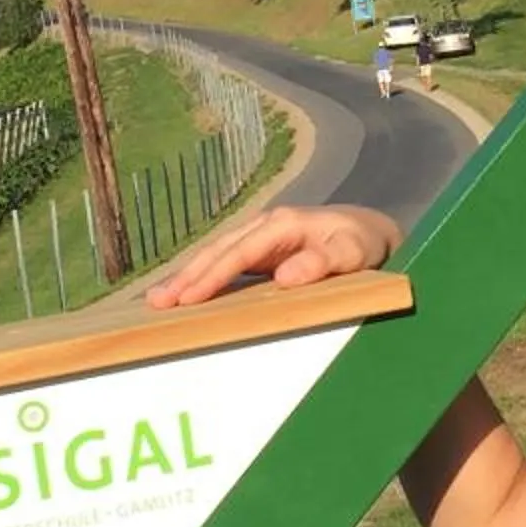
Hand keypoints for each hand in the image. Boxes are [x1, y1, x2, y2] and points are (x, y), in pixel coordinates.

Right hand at [144, 204, 403, 308]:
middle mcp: (265, 226)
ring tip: (156, 299)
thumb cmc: (362, 244)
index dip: (213, 276)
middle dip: (187, 275)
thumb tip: (285, 277)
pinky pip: (224, 262)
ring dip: (187, 276)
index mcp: (283, 224)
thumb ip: (322, 262)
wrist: (369, 232)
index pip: (240, 252)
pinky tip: (182, 293)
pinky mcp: (259, 250)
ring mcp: (260, 237)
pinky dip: (201, 276)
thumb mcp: (352, 253)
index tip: (188, 298)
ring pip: (215, 254)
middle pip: (218, 250)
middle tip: (157, 302)